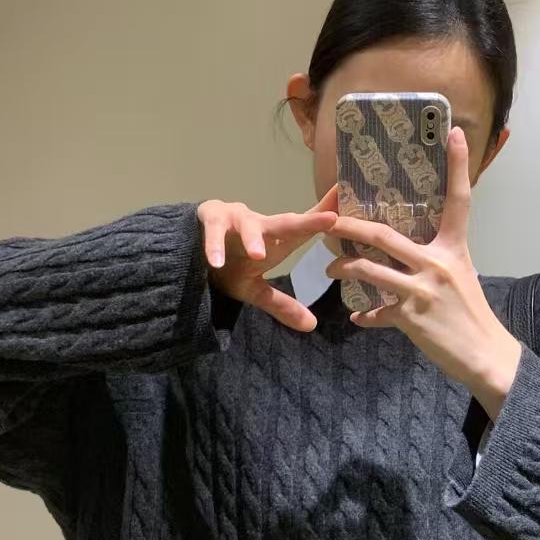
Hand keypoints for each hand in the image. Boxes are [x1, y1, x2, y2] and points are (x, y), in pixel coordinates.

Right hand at [198, 186, 337, 331]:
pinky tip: (216, 261)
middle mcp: (260, 224)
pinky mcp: (209, 217)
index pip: (306, 229)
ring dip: (252, 238)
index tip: (350, 213)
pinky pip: (213, 228)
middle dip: (308, 221)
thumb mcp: (255, 289)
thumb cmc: (230, 265)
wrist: (189, 254)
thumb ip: (281, 304)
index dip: (327, 220)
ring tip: (258, 255)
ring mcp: (235, 218)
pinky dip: (213, 244)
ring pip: (247, 225)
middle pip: (286, 222)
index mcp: (276, 238)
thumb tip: (311, 326)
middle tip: (330, 220)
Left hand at [325, 127, 522, 418]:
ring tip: (332, 269)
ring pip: (370, 271)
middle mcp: (437, 264)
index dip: (458, 166)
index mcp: (454, 248)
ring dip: (345, 269)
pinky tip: (359, 318)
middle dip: (351, 228)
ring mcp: (422, 291)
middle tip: (328, 222)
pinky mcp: (411, 318)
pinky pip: (378, 313)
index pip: (458, 200)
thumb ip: (437, 261)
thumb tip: (414, 253)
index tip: (456, 134)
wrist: (485, 354)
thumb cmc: (472, 316)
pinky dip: (367, 316)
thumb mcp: (461, 278)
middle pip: (385, 236)